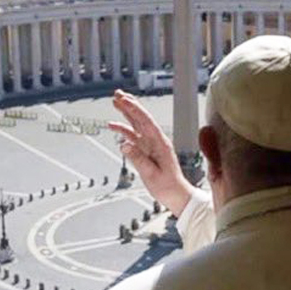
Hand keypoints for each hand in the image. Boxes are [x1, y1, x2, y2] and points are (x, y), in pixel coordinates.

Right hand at [108, 90, 195, 215]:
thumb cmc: (168, 186)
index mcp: (160, 144)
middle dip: (130, 105)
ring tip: (116, 102)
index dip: (135, 109)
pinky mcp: (146, 151)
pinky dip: (124, 130)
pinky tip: (115, 127)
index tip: (125, 100)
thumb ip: (138, 159)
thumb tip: (124, 144)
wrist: (176, 195)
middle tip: (118, 94)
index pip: (146, 122)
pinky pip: (133, 137)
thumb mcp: (152, 175)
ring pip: (137, 125)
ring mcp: (150, 145)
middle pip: (141, 118)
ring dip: (126, 113)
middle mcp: (156, 141)